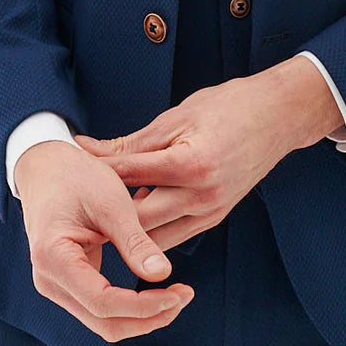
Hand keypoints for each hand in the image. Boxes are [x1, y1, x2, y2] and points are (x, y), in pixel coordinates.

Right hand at [13, 139, 194, 340]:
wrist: (47, 166)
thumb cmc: (77, 176)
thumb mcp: (111, 203)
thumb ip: (135, 241)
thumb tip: (163, 275)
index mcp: (54, 258)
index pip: (103, 303)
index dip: (144, 306)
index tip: (178, 294)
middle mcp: (48, 280)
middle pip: (104, 323)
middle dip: (148, 317)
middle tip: (184, 296)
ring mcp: (56, 284)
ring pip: (104, 321)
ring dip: (142, 317)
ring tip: (176, 295)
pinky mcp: (68, 283)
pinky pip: (101, 308)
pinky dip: (130, 307)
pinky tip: (156, 291)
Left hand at [73, 72, 302, 250]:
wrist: (279, 117)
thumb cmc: (228, 107)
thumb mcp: (177, 116)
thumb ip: (133, 142)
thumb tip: (89, 149)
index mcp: (189, 164)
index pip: (128, 175)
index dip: (94, 172)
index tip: (66, 170)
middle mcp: (202, 196)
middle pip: (137, 221)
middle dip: (104, 216)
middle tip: (72, 212)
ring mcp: (211, 212)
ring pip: (154, 239)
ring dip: (126, 231)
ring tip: (94, 222)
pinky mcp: (215, 218)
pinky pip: (174, 235)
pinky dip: (150, 230)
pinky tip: (130, 220)